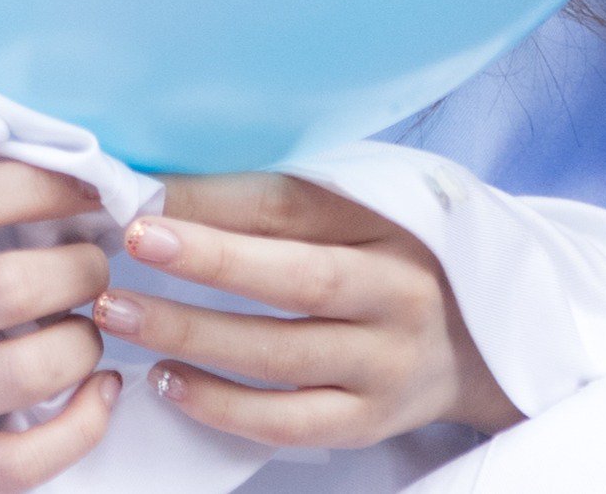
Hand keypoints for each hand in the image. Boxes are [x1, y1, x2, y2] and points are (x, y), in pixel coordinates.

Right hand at [0, 159, 122, 490]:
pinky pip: (29, 458)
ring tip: (81, 324)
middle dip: (80, 268)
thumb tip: (38, 147)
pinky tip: (97, 391)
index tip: (94, 191)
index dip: (57, 187)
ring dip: (82, 342)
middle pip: (25, 285)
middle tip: (90, 262)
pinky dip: (82, 424)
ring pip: (37, 369)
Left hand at [98, 175, 522, 447]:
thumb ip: (292, 199)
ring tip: (121, 313)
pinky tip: (167, 382)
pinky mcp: (369, 420)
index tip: (146, 191)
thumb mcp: (369, 210)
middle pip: (297, 277)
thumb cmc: (401, 260)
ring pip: (283, 355)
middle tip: (131, 239)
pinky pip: (288, 421)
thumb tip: (175, 185)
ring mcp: (387, 364)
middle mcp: (398, 293)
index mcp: (393, 223)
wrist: (484, 345)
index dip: (219, 198)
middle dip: (209, 258)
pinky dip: (222, 406)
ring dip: (194, 334)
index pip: (297, 205)